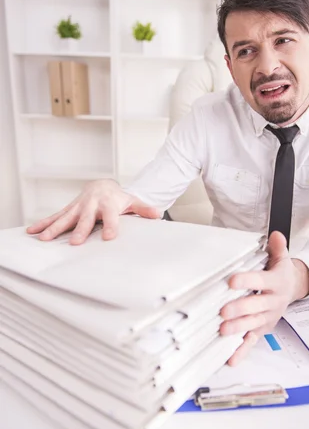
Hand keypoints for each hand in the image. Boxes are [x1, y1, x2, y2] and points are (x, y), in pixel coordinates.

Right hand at [26, 179, 160, 244]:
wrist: (101, 185)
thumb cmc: (117, 198)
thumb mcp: (132, 202)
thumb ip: (143, 209)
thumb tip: (158, 215)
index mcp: (108, 204)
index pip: (111, 217)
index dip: (111, 226)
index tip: (109, 238)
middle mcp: (91, 205)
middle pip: (85, 219)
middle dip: (80, 230)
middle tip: (75, 243)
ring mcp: (77, 207)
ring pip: (65, 218)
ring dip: (54, 228)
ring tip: (44, 238)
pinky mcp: (68, 210)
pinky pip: (54, 217)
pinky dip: (43, 223)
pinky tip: (32, 232)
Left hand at [220, 231, 308, 365]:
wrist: (294, 289)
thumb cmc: (281, 273)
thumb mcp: (282, 259)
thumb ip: (278, 248)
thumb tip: (275, 235)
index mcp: (276, 283)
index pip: (261, 281)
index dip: (247, 281)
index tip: (232, 281)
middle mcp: (273, 302)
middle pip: (256, 306)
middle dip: (240, 310)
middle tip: (223, 312)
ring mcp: (268, 318)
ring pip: (253, 324)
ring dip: (238, 329)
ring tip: (222, 331)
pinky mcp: (263, 330)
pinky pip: (253, 341)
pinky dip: (242, 351)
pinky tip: (231, 358)